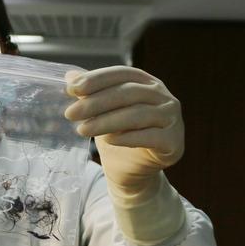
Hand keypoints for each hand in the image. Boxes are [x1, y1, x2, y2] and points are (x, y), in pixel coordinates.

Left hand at [63, 66, 183, 194]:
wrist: (132, 171)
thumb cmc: (117, 136)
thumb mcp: (101, 113)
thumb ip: (90, 94)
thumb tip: (70, 76)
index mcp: (147, 83)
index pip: (122, 74)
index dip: (97, 79)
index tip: (72, 89)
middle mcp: (164, 97)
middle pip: (128, 93)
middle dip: (96, 102)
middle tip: (70, 113)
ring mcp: (172, 118)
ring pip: (137, 115)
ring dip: (106, 122)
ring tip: (82, 130)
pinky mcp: (174, 141)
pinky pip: (150, 137)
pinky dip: (127, 138)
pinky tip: (108, 141)